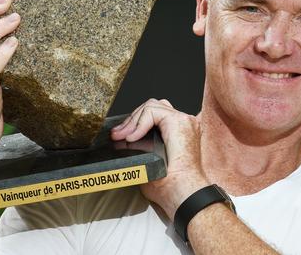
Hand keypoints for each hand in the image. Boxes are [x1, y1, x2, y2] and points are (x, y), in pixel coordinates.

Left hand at [111, 99, 209, 220]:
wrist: (183, 193)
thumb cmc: (171, 187)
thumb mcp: (151, 165)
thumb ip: (142, 151)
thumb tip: (124, 146)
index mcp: (180, 133)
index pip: (156, 115)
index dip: (136, 122)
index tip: (120, 135)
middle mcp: (184, 124)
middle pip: (153, 107)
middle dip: (131, 119)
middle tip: (117, 134)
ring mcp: (183, 121)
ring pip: (152, 106)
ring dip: (133, 120)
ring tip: (122, 135)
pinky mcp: (178, 122)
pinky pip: (152, 112)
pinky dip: (139, 123)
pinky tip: (132, 137)